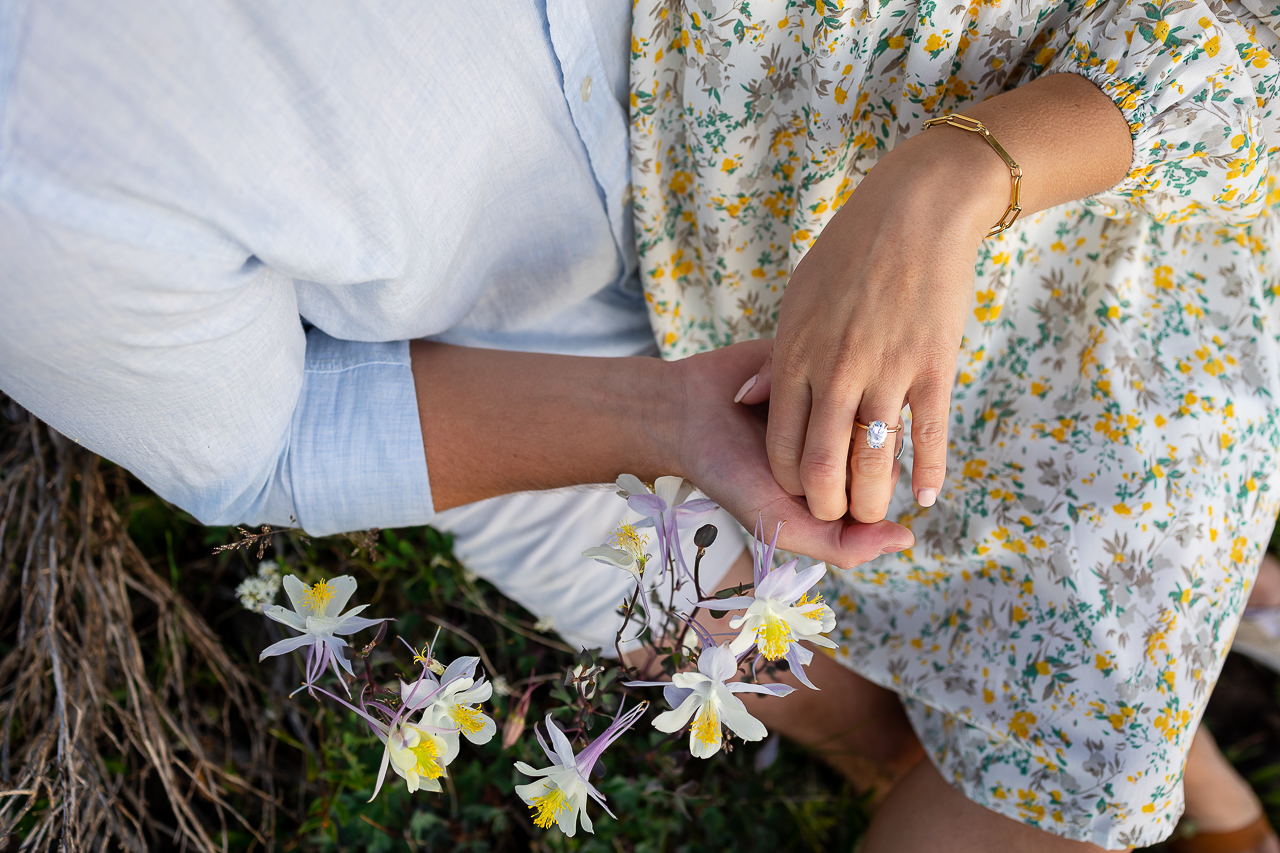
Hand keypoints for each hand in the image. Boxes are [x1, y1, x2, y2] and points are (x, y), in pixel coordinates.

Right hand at [668, 339, 913, 567]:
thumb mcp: (780, 522)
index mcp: (841, 475)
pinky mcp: (815, 358)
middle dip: (838, 444)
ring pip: (862, 398)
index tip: (812, 479)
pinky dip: (798, 378)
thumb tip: (906, 541)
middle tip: (794, 442)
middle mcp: (842, 435)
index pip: (883, 479)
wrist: (682, 417)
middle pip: (881, 437)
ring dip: (819, 408)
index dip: (853, 481)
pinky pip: (832, 364)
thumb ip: (841, 544)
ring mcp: (831, 396)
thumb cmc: (730, 475)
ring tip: (775, 416)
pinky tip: (763, 391)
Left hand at [739, 130, 1002, 523]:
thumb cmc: (850, 253)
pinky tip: (924, 496)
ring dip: (874, 501)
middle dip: (826, 506)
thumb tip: (749, 401)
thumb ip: (777, 356)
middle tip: (836, 517)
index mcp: (795, 356)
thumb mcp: (797, 299)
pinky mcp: (933, 366)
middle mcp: (836, 371)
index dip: (790, 482)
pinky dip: (927, 474)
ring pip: (873, 463)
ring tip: (877, 514)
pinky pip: (929, 436)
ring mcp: (886, 371)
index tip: (801, 492)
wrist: (916, 211)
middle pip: (822, 467)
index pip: (782, 444)